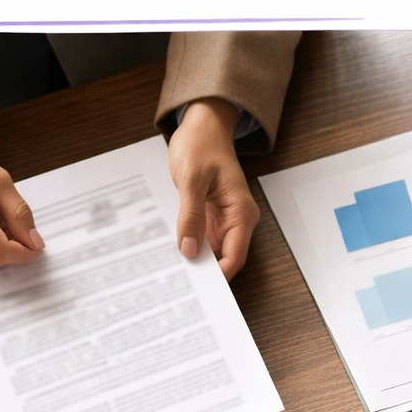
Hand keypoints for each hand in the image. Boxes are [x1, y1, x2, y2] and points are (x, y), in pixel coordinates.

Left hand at [168, 98, 259, 277]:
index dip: (217, 275)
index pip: (234, 256)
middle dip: (203, 271)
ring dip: (193, 257)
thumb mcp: (192, 180)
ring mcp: (223, 219)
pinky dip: (187, 244)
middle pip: (223, 258)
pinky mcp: (210, 216)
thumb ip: (191, 215)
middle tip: (178, 281)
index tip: (197, 286)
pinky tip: (171, 248)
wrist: (202, 126)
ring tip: (171, 268)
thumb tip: (189, 248)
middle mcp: (236, 220)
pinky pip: (200, 238)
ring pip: (210, 251)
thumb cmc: (202, 145)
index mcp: (241, 213)